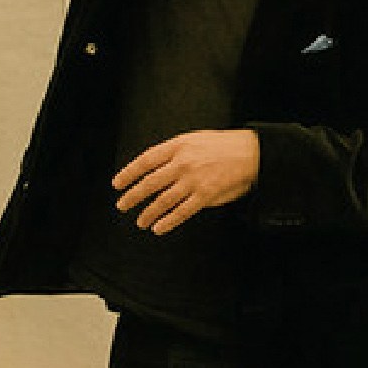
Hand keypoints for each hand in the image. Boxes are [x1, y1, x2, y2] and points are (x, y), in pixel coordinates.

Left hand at [112, 129, 260, 233]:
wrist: (250, 153)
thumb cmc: (221, 146)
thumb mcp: (193, 139)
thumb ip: (173, 153)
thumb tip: (155, 171)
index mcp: (177, 146)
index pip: (145, 160)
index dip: (128, 173)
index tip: (117, 184)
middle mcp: (182, 163)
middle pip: (150, 182)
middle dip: (133, 196)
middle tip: (122, 205)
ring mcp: (193, 181)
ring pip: (163, 200)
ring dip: (148, 212)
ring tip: (140, 221)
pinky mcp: (206, 196)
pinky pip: (182, 212)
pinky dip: (168, 222)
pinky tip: (158, 228)